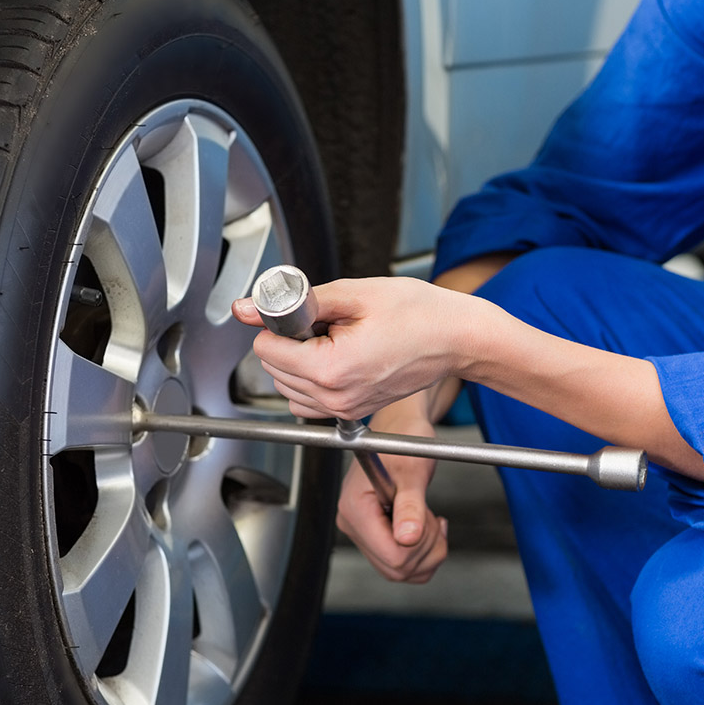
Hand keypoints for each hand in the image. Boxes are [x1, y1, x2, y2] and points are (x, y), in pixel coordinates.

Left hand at [231, 277, 480, 419]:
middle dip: (289, 341)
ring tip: (333, 338)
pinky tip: (335, 357)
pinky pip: (309, 401)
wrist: (455, 338)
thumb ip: (294, 301)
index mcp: (331, 369)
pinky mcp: (352, 411)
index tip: (305, 312)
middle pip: (274, 369)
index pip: (266, 349)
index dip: (278, 323)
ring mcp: (344, 408)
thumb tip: (248, 307)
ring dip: (297, 361)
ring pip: (287, 387)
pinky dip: (310, 380)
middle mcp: (335, 397)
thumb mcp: (353, 293)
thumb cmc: (418, 314)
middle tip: (326, 321)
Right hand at [335, 417, 447, 582]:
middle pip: (396, 568)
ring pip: (401, 572)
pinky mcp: (375, 537)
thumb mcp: (412, 469)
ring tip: (429, 518)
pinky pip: (403, 566)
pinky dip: (423, 553)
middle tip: (431, 516)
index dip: (418, 544)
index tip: (427, 516)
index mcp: (355, 509)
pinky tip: (426, 527)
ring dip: (427, 551)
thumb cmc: (404, 440)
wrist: (401, 430)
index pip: (391, 555)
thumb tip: (407, 538)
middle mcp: (354, 524)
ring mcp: (363, 533)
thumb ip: (410, 505)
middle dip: (425, 548)